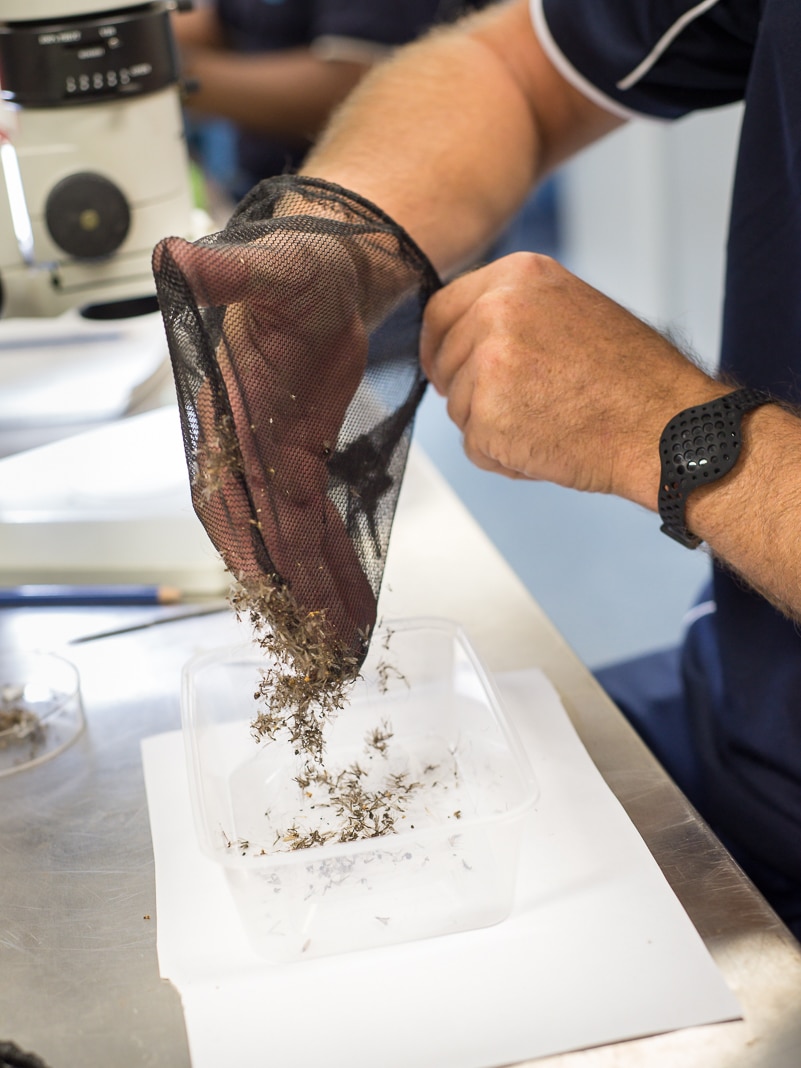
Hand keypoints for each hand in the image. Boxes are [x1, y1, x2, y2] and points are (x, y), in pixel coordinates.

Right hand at [153, 230, 377, 654]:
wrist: (327, 274)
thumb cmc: (295, 268)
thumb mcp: (269, 268)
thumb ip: (228, 275)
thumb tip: (177, 258)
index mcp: (221, 416)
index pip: (227, 493)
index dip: (249, 544)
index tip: (274, 593)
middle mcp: (241, 450)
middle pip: (261, 534)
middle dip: (292, 590)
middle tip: (322, 642)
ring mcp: (273, 461)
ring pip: (292, 540)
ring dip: (317, 589)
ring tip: (345, 640)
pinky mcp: (303, 461)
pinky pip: (316, 523)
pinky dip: (334, 561)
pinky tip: (351, 600)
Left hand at [419, 252, 719, 507]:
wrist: (666, 426)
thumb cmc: (632, 379)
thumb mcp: (571, 310)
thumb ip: (515, 313)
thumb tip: (466, 338)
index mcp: (517, 275)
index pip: (441, 310)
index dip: (440, 348)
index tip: (447, 370)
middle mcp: (496, 309)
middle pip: (446, 362)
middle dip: (472, 393)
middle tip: (526, 408)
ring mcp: (487, 363)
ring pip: (458, 408)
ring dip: (492, 427)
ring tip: (551, 423)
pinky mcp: (487, 415)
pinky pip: (475, 447)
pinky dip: (504, 458)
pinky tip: (548, 446)